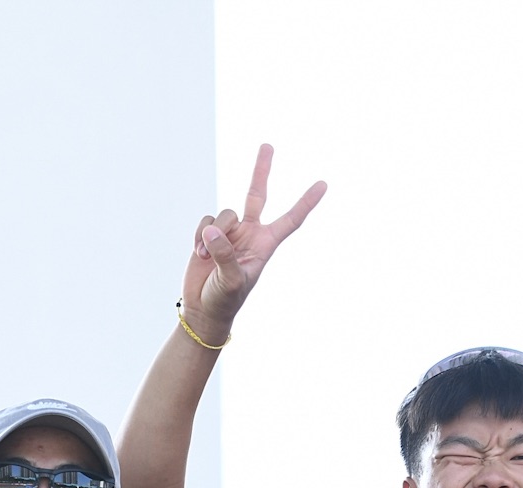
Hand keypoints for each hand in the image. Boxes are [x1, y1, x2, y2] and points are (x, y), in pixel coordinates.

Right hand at [180, 144, 325, 337]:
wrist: (203, 309)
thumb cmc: (225, 299)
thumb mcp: (231, 280)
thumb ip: (224, 253)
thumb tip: (212, 230)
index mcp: (265, 245)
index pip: (291, 220)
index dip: (306, 202)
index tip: (324, 184)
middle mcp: (250, 234)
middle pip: (257, 194)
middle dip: (261, 170)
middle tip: (268, 144)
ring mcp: (229, 233)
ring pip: (224, 213)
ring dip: (212, 235)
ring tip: (206, 258)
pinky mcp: (209, 235)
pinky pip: (205, 221)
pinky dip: (199, 236)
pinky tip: (199, 255)